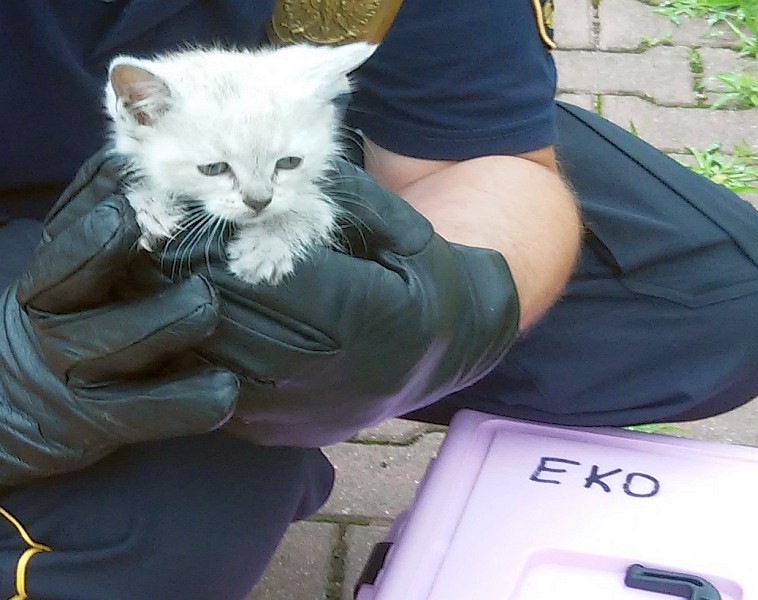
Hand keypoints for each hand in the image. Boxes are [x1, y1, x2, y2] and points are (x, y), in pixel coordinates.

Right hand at [0, 150, 237, 484]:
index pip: (60, 254)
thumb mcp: (66, 268)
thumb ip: (91, 217)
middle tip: (182, 262)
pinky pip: (146, 414)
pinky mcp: (106, 422)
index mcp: (48, 285)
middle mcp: (55, 329)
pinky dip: (188, 402)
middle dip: (120, 268)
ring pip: (115, 351)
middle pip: (79, 297)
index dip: (89, 234)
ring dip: (164, 324)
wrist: (21, 405)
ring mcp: (79, 380)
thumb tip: (134, 160)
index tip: (128, 211)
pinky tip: (225, 390)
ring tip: (207, 304)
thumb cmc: (70, 315)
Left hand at [160, 160, 519, 446]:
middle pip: (226, 321)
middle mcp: (328, 375)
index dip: (212, 240)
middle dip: (176, 274)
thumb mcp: (403, 227)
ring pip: (206, 363)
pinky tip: (171, 319)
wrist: (446, 355)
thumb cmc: (423, 281)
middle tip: (142, 234)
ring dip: (169, 315)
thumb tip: (264, 171)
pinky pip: (208, 393)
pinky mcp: (276, 432)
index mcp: (367, 318)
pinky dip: (183, 355)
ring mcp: (299, 412)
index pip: (266, 275)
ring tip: (145, 272)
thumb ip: (341, 196)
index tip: (176, 208)